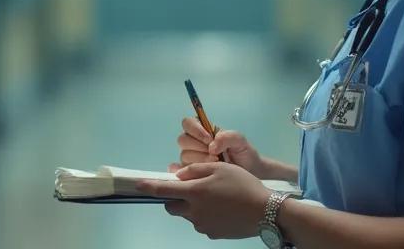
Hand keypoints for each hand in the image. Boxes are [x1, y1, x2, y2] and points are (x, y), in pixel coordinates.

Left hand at [137, 163, 271, 239]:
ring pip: (187, 215)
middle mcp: (194, 211)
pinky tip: (222, 210)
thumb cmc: (243, 185)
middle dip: (175, 199)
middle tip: (192, 190)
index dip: (149, 187)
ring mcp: (202, 225)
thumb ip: (196, 171)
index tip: (138, 185)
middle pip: (172, 207)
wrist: (266, 212)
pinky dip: (205, 216)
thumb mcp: (221, 168)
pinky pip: (201, 223)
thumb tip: (179, 177)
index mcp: (194, 192)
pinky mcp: (211, 234)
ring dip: (192, 207)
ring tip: (216, 199)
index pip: (163, 190)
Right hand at [172, 117, 268, 177]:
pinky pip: (180, 170)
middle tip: (215, 155)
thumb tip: (212, 146)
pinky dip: (186, 171)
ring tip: (215, 164)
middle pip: (183, 140)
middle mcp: (194, 143)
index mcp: (204, 131)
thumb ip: (228, 137)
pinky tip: (200, 173)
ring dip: (200, 160)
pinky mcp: (190, 173)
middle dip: (198, 147)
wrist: (249, 174)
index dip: (195, 130)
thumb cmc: (244, 154)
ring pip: (184, 155)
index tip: (209, 139)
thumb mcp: (240, 141)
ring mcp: (191, 158)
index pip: (188, 123)